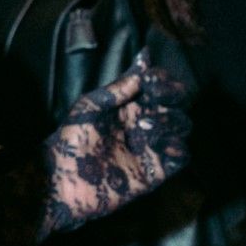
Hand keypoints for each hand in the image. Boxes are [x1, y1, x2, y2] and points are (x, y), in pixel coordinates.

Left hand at [37, 51, 190, 240]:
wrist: (63, 180)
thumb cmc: (70, 141)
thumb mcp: (89, 107)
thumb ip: (116, 89)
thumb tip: (142, 64)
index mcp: (130, 107)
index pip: (159, 86)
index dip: (163, 79)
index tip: (151, 78)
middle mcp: (144, 124)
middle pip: (177, 104)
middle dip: (172, 95)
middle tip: (155, 97)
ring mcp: (151, 147)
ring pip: (181, 127)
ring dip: (170, 121)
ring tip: (143, 125)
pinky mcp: (154, 172)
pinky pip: (180, 157)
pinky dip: (177, 148)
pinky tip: (156, 145)